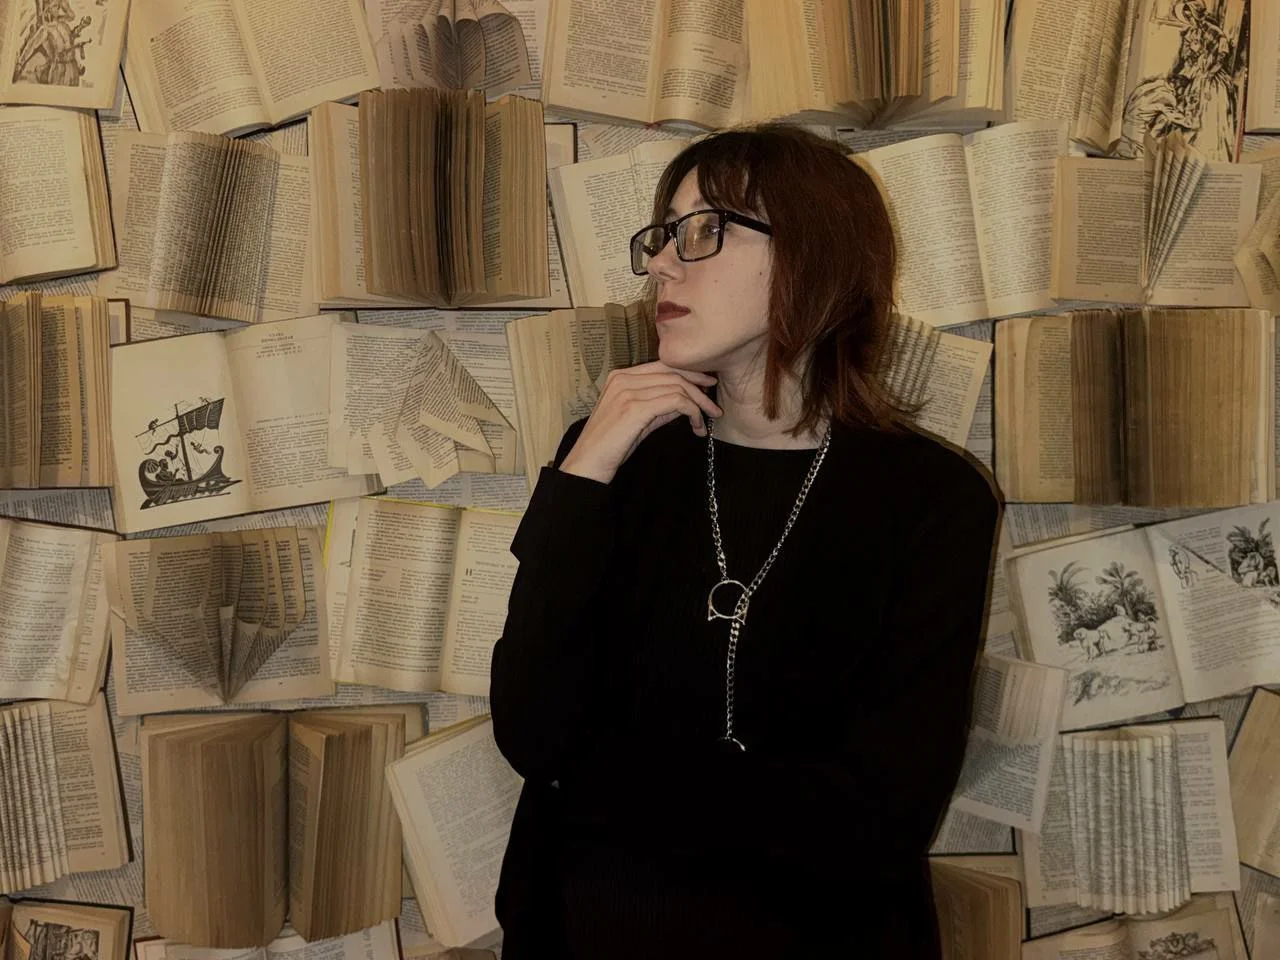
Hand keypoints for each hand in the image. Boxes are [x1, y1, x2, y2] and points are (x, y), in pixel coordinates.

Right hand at [559, 361, 722, 483]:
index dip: (689, 373)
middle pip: (673, 373)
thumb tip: (683, 402)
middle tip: (714, 405)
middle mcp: (623, 379)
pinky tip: (696, 426)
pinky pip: (675, 402)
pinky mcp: (635, 408)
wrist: (587, 464)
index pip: (662, 365)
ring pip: (677, 386)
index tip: (706, 385)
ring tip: (706, 421)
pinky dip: (692, 412)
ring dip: (698, 404)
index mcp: (620, 377)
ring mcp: (628, 392)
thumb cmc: (608, 447)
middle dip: (699, 387)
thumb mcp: (635, 421)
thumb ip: (657, 407)